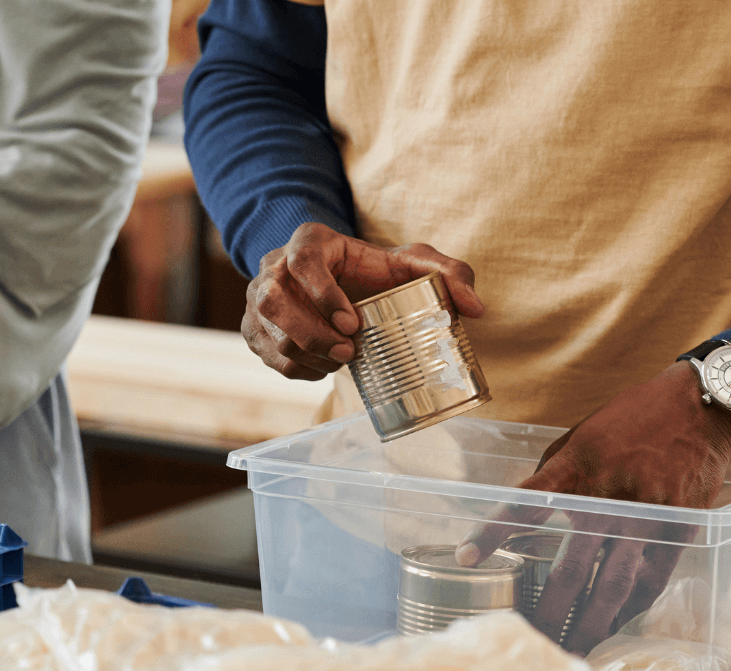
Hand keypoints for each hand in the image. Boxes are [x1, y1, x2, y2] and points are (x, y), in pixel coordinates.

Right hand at [243, 223, 484, 379]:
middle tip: (348, 352)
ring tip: (340, 360)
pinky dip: (296, 368)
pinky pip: (267, 353)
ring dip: (305, 354)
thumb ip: (448, 273)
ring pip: (268, 331)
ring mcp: (258, 298)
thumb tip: (475, 308)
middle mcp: (274, 266)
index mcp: (309, 242)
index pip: (302, 261)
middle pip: (274, 301)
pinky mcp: (255, 327)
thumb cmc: (373, 269)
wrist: (336, 279)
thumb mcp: (411, 262)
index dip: (323, 294)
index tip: (352, 323)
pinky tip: (323, 367)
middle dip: (311, 333)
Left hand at [457, 362, 730, 653]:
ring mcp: (646, 518)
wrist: (698, 407)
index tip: (466, 556)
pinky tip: (611, 624)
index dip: (493, 533)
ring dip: (591, 622)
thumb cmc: (630, 420)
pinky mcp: (678, 531)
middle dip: (550, 609)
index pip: (525, 505)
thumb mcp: (579, 438)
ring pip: (613, 585)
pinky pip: (650, 581)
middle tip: (530, 634)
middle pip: (572, 567)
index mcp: (576, 468)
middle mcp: (610, 499)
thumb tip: (525, 513)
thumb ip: (553, 476)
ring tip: (572, 646)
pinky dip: (629, 608)